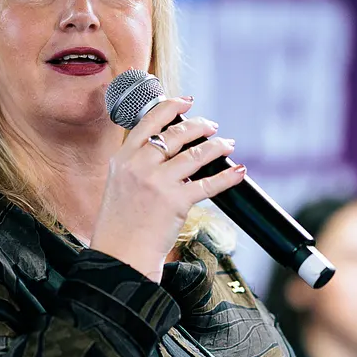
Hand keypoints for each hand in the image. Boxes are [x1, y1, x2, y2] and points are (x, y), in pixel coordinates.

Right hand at [91, 97, 246, 279]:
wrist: (119, 254)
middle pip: (176, 134)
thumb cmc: (119, 224)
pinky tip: (238, 171)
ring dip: (217, 146)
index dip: (171, 106)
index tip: (187, 102)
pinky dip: (227, 176)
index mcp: (122, 158)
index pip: (149, 122)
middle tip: (212, 126)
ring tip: (227, 144)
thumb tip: (166, 148)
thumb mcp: (118, 183)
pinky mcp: (175, 201)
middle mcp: (139, 165)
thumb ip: (136, 163)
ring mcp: (157, 182)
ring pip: (196, 154)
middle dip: (200, 126)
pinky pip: (209, 184)